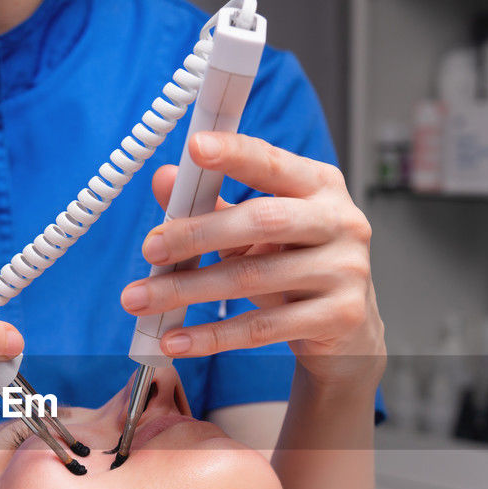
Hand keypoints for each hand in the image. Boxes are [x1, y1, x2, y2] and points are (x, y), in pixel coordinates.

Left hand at [119, 131, 384, 390]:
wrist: (346, 329)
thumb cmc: (295, 266)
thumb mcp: (254, 231)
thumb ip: (212, 203)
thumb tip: (164, 179)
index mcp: (320, 186)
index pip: (272, 163)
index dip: (234, 154)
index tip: (194, 148)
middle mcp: (341, 222)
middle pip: (261, 220)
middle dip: (196, 234)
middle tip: (149, 249)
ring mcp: (345, 271)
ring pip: (252, 278)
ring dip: (188, 290)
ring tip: (141, 300)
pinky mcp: (338, 317)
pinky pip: (261, 329)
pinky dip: (211, 336)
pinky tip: (175, 340)